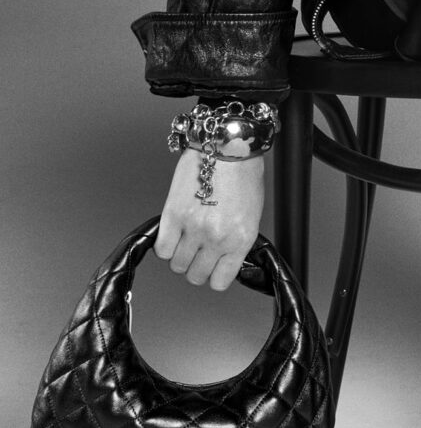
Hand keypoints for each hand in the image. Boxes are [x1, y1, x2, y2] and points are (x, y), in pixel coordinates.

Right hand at [154, 151, 264, 291]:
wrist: (228, 146)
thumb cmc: (244, 174)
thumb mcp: (251, 215)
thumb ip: (236, 240)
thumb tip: (223, 256)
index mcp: (241, 239)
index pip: (220, 281)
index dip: (214, 275)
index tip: (213, 267)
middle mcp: (217, 238)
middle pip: (195, 276)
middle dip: (196, 266)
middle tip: (198, 251)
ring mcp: (193, 228)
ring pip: (177, 265)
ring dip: (180, 255)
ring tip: (187, 238)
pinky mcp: (173, 215)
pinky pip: (162, 249)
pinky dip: (166, 244)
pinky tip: (175, 232)